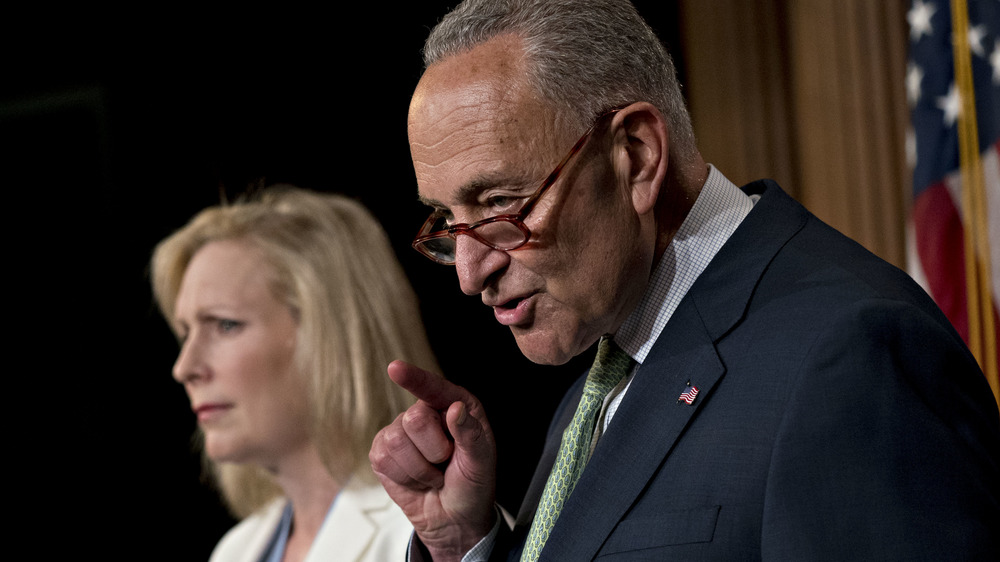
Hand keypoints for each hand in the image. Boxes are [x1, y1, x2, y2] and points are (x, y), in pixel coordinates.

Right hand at [370, 360, 497, 560]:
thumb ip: (471, 434)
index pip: (433, 388)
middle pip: (414, 420)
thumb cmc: (472, 485)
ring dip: (420, 470)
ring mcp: (400, 431)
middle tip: (446, 463)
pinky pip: (382, 459)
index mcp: (455, 407)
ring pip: (396, 442)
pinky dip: (403, 477)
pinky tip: (416, 480)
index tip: (395, 369)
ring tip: (433, 474)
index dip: (415, 379)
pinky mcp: (382, 452)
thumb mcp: (481, 462)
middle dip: (434, 451)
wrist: (454, 519)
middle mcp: (426, 413)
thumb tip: (456, 408)